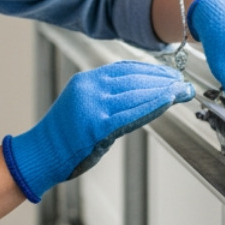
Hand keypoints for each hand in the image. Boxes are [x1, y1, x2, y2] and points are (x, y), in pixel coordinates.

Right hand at [3, 61, 193, 201]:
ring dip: (164, 92)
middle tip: (184, 84)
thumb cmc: (64, 136)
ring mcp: (92, 106)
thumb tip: (142, 92)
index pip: (126, 69)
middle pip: (135, 79)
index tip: (171, 75)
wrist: (41, 154)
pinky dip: (153, 106)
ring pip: (136, 93)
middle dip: (163, 80)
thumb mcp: (84, 106)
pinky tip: (168, 102)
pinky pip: (131, 113)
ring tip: (182, 92)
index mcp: (86, 80)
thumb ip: (108, 97)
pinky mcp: (97, 126)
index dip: (152, 71)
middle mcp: (89, 88)